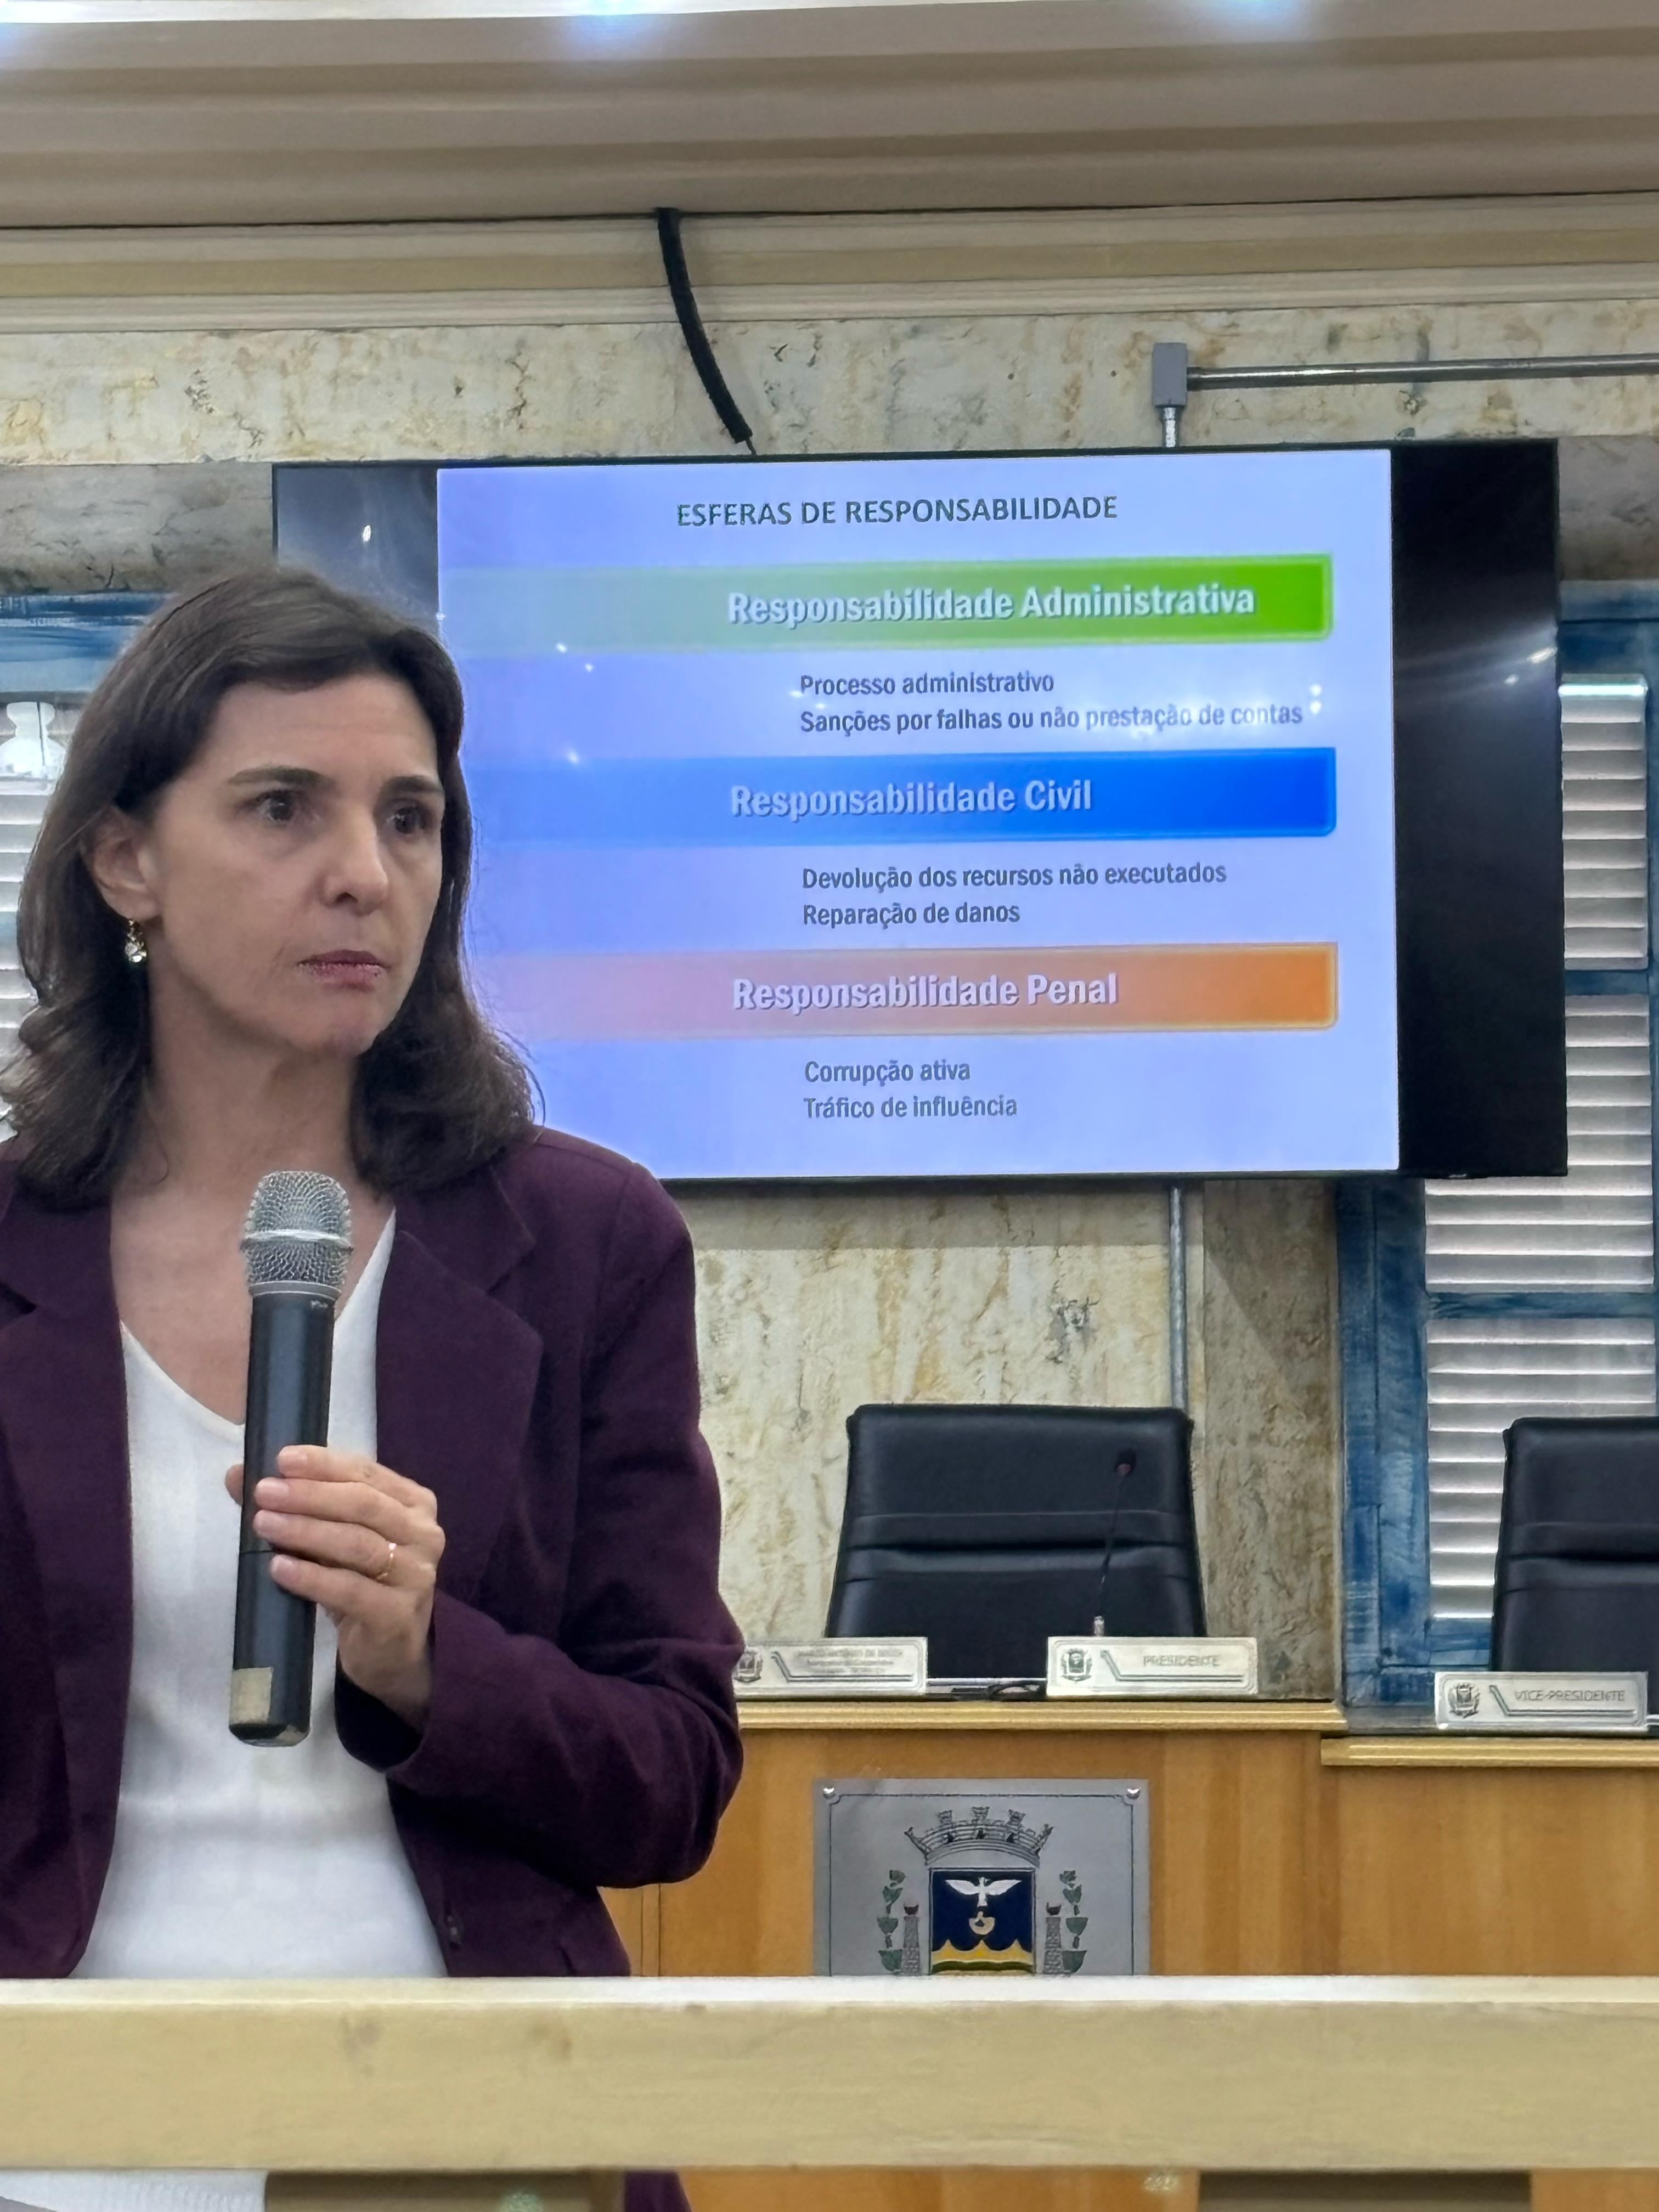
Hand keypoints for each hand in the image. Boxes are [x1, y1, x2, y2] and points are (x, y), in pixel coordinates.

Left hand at [226, 1447, 443, 1730]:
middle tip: (265, 1492)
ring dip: (306, 1531)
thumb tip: (237, 1474)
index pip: (367, 1472)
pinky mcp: (397, 1614)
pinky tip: (279, 1568)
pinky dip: (312, 1577)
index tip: (282, 1459)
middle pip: (363, 1504)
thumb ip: (293, 1505)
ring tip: (263, 1524)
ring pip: (357, 1544)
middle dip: (310, 1495)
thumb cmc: (359, 1581)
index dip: (324, 1464)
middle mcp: (423, 1533)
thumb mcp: (330, 1539)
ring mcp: (415, 1575)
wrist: (390, 1651)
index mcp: (413, 1503)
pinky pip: (350, 1590)